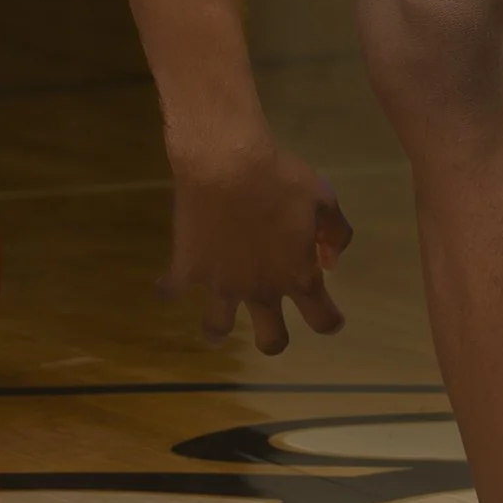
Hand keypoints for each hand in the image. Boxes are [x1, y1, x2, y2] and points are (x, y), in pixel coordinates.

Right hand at [164, 132, 351, 352]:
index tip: (331, 318)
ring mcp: (220, 284)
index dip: (330, 321)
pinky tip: (168, 284)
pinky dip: (169, 288)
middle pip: (271, 340)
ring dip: (217, 331)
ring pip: (217, 328)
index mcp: (297, 276)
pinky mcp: (187, 269)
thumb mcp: (322, 197)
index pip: (323, 319)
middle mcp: (260, 290)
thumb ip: (335, 233)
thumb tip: (331, 261)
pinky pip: (172, 290)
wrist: (227, 163)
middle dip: (273, 340)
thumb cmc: (280, 177)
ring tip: (215, 332)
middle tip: (270, 331)